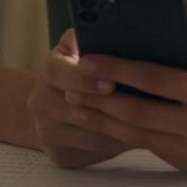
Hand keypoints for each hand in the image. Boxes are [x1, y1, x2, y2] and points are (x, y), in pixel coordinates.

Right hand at [25, 28, 129, 168]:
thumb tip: (117, 32)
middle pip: (73, 107)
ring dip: (117, 129)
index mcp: (49, 68)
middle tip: (141, 108)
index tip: (111, 84)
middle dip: (109, 108)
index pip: (60, 72)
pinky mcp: (57, 153)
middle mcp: (39, 99)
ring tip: (147, 122)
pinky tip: (133, 136)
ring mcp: (44, 129)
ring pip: (87, 134)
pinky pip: (89, 153)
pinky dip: (113, 146)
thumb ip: (95, 38)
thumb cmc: (88, 71)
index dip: (86, 79)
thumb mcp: (87, 48)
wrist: (61, 104)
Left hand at [64, 21, 186, 176]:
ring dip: (106, 121)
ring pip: (140, 136)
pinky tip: (107, 120)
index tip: (89, 60)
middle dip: (100, 98)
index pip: (153, 80)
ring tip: (79, 105)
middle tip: (72, 85)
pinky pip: (154, 148)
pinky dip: (127, 134)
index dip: (117, 69)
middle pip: (138, 112)